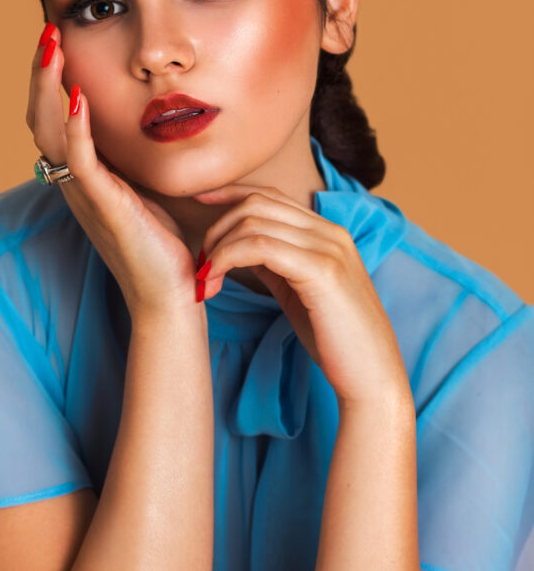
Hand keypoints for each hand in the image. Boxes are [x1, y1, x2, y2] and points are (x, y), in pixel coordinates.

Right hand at [26, 25, 199, 317]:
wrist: (171, 292)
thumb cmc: (164, 243)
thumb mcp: (146, 186)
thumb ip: (134, 156)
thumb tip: (149, 118)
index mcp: (82, 176)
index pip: (52, 118)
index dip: (50, 78)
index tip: (58, 40)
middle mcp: (73, 182)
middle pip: (40, 118)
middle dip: (41, 72)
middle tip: (47, 30)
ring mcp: (83, 194)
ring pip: (50, 132)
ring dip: (48, 86)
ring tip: (52, 47)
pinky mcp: (102, 205)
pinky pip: (79, 161)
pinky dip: (75, 127)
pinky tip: (77, 96)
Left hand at [194, 183, 412, 407]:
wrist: (372, 375)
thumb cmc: (334, 340)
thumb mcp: (298, 293)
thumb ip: (275, 265)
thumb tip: (240, 249)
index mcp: (326, 233)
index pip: (270, 196)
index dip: (229, 195)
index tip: (198, 203)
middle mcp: (330, 232)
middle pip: (257, 202)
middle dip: (217, 228)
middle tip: (200, 265)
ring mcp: (328, 248)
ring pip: (254, 220)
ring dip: (218, 247)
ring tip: (204, 279)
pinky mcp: (322, 270)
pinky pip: (260, 247)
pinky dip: (228, 258)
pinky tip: (215, 281)